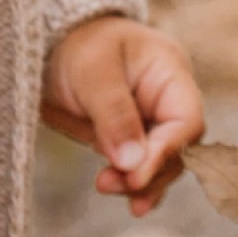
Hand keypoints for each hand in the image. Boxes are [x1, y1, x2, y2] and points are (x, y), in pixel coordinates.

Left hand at [42, 15, 204, 215]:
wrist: (51, 41)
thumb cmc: (77, 42)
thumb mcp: (93, 71)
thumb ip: (114, 114)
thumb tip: (133, 164)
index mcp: (171, 73)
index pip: (186, 121)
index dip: (166, 152)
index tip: (135, 175)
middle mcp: (169, 100)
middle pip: (176, 149)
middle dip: (149, 172)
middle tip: (110, 184)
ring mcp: (151, 120)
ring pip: (158, 162)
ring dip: (137, 181)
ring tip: (105, 186)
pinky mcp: (131, 136)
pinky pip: (139, 165)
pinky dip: (130, 180)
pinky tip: (121, 195)